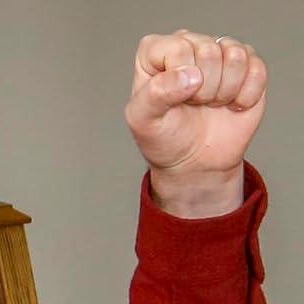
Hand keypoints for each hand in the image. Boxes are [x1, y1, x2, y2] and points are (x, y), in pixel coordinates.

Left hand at [126, 32, 266, 217]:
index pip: (178, 47)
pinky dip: (244, 97)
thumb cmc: (164, 139)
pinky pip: (257, 70)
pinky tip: (230, 105)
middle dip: (203, 89)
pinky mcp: (248, 64)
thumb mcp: (143, 122)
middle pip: (209, 51)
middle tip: (193, 105)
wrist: (194, 162)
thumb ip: (154, 95)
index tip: (173, 100)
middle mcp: (190, 45)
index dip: (180, 78)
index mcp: (156, 52)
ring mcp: (221, 52)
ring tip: (209, 104)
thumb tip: (190, 75)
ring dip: (224, 92)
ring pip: (236, 56)